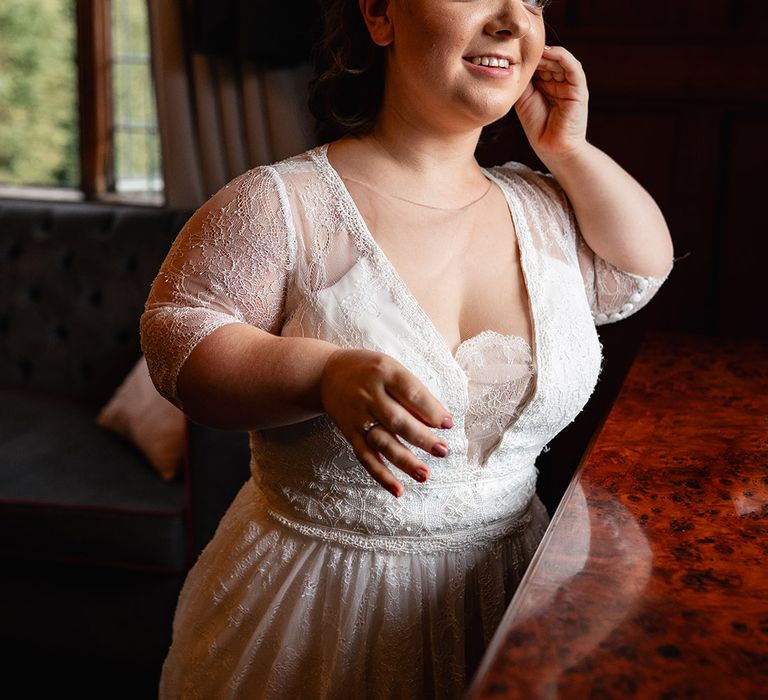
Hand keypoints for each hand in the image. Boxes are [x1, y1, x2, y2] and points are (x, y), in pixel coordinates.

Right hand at [319, 349, 452, 496]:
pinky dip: (381, 475)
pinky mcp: (350, 434)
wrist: (328, 374)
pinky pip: (366, 457)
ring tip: (425, 474)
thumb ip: (413, 391)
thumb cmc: (369, 370)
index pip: (411, 393)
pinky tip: (398, 490)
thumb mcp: (391, 368)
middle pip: (397, 420)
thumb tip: (438, 422)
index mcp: (385, 373)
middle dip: (422, 438)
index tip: (448, 424)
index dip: (431, 410)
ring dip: (404, 461)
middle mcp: (369, 396)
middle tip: (442, 451)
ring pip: (382, 442)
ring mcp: (358, 417)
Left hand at [515, 45, 588, 163]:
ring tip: (534, 51)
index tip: (512, 53)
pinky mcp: (579, 88)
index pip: (539, 65)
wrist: (552, 148)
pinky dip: (561, 56)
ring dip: (546, 54)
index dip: (527, 58)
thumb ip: (523, 81)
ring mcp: (569, 85)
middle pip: (548, 60)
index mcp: (547, 85)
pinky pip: (572, 66)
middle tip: (521, 49)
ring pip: (559, 60)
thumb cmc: (538, 127)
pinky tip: (548, 52)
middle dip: (536, 55)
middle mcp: (559, 82)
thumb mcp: (524, 99)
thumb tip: (515, 61)